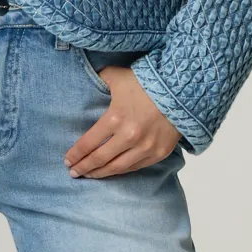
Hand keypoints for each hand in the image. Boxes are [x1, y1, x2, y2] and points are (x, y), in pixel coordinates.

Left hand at [64, 66, 181, 177]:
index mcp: (115, 118)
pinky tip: (112, 171)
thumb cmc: (149, 82)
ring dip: (100, 173)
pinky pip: (135, 167)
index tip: (67, 160)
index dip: (75, 154)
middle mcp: (129, 137)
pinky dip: (121, 171)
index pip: (88, 143)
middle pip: (99, 159)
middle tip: (74, 173)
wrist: (184, 90)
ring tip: (89, 175)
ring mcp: (145, 148)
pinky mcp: (159, 153)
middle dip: (84, 167)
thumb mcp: (119, 76)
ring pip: (117, 168)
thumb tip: (90, 79)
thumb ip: (101, 79)